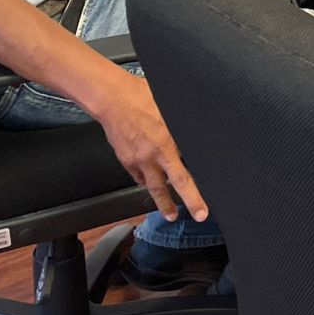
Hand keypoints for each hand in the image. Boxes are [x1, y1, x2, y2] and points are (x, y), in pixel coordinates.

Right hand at [93, 69, 208, 222]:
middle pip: (164, 189)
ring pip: (150, 185)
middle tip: (183, 218)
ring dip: (160, 199)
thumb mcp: (171, 107)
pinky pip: (138, 175)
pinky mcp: (125, 159)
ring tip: (168, 210)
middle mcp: (150, 157)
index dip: (193, 196)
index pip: (182, 177)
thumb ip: (183, 124)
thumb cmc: (142, 96)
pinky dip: (146, 179)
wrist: (112, 99)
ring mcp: (136, 160)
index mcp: (165, 145)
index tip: (201, 210)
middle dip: (174, 206)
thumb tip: (198, 131)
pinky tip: (152, 181)